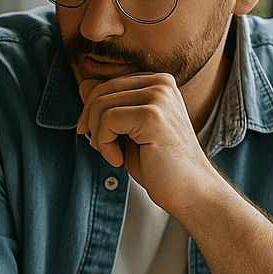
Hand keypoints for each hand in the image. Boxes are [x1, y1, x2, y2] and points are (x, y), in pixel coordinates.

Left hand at [76, 74, 213, 215]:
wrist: (189, 190)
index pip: (105, 85)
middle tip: (101, 148)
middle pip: (99, 92)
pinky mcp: (152, 115)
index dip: (92, 113)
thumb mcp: (126, 131)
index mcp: (157, 82)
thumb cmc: (158, 164)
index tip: (98, 138)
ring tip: (114, 155)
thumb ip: (108, 106)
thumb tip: (83, 85)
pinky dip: (104, 144)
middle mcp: (161, 83)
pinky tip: (118, 159)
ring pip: (100, 105)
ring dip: (97, 136)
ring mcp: (159, 96)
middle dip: (91, 123)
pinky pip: (107, 120)